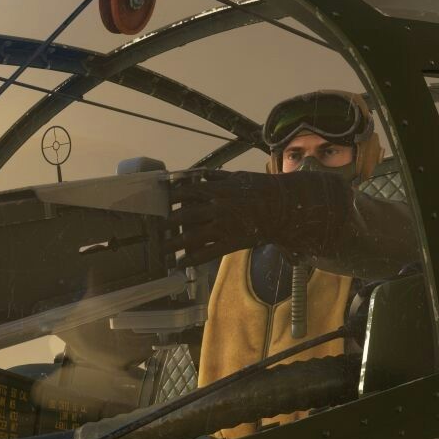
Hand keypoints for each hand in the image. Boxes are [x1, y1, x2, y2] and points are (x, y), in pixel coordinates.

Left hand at [165, 169, 357, 268]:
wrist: (282, 207)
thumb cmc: (260, 188)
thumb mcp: (237, 176)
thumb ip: (216, 176)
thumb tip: (197, 174)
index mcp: (218, 190)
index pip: (187, 192)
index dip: (171, 198)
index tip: (160, 203)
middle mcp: (218, 208)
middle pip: (186, 217)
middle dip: (168, 224)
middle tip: (156, 230)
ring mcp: (224, 226)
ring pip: (193, 237)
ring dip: (175, 244)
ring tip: (162, 249)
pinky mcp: (231, 242)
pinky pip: (209, 253)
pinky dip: (193, 260)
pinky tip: (181, 264)